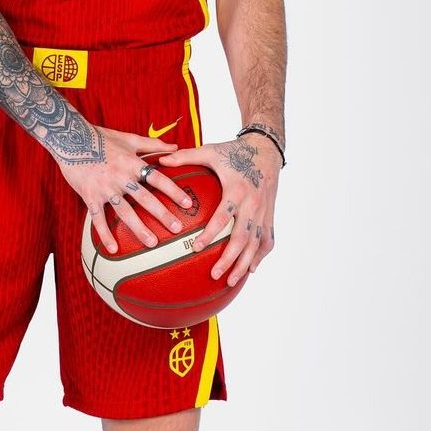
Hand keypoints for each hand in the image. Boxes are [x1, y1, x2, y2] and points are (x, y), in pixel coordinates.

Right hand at [58, 125, 195, 252]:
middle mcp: (121, 177)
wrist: (70, 140)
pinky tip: (113, 249)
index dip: (173, 191)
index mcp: (132, 163)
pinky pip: (98, 218)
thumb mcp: (128, 138)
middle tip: (177, 228)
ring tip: (152, 243)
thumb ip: (153, 144)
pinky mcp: (90, 196)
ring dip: (139, 228)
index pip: (157, 179)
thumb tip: (176, 146)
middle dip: (162, 214)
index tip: (187, 204)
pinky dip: (105, 234)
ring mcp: (105, 188)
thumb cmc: (102, 138)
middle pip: (145, 198)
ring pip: (124, 212)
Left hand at [159, 133, 280, 284]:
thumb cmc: (234, 151)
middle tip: (214, 274)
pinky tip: (251, 269)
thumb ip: (186, 156)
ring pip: (256, 244)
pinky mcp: (270, 216)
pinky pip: (267, 240)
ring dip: (244, 264)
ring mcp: (263, 212)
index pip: (223, 216)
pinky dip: (260, 256)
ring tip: (230, 281)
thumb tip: (160, 161)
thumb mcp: (211, 151)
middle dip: (229, 258)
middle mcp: (252, 203)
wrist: (266, 149)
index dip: (210, 234)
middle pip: (242, 237)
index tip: (195, 248)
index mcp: (236, 189)